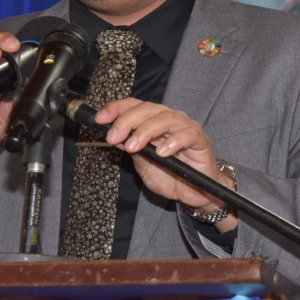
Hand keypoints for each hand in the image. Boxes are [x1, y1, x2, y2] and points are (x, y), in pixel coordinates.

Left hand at [94, 98, 237, 230]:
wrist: (195, 193)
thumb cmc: (171, 176)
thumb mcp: (143, 164)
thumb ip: (132, 150)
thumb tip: (113, 137)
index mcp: (153, 120)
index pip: (133, 105)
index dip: (116, 109)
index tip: (100, 120)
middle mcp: (169, 119)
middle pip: (147, 109)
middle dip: (127, 121)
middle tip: (113, 137)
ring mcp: (186, 127)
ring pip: (165, 118)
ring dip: (146, 131)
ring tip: (133, 147)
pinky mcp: (200, 139)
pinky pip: (187, 134)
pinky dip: (173, 141)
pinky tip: (162, 152)